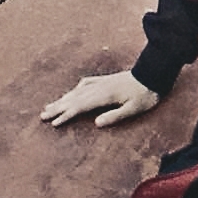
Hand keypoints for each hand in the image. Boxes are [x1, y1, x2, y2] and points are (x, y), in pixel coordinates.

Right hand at [40, 71, 159, 128]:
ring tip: (49, 106)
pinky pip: (85, 84)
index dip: (66, 115)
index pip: (80, 106)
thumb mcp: (134, 109)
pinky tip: (71, 93)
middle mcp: (100, 87)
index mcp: (105, 95)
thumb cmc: (146, 94)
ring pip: (77, 91)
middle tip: (42, 116)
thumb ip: (115, 115)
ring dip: (63, 99)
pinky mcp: (105, 80)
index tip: (54, 122)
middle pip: (74, 98)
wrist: (154, 73)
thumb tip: (96, 124)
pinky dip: (75, 90)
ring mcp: (101, 82)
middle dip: (58, 107)